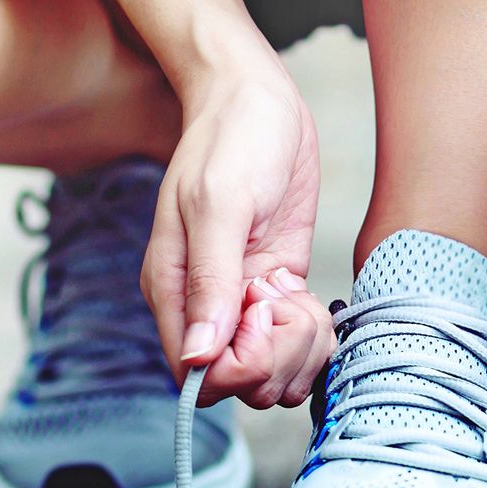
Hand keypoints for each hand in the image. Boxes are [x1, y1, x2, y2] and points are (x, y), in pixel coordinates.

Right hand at [141, 78, 335, 407]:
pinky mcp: (277, 292)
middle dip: (279, 356)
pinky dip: (313, 333)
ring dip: (301, 347)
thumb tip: (199, 357)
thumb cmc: (232, 141)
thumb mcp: (220, 204)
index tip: (263, 308)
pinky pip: (296, 345)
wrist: (258, 102)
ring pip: (274, 374)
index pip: (199, 378)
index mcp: (174, 292)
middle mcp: (204, 308)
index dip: (243, 363)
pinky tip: (306, 293)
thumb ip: (211, 281)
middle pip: (242, 385)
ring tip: (297, 294)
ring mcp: (243, 304)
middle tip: (285, 298)